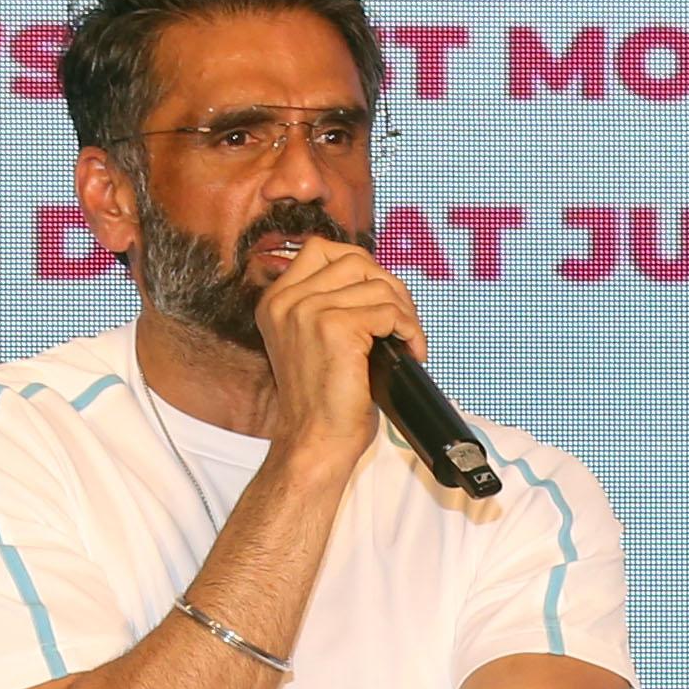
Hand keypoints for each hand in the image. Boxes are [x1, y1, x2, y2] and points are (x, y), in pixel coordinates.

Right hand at [252, 233, 429, 473]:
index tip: (379, 297)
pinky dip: (409, 329)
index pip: (322, 249)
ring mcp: (308, 310)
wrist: (315, 440)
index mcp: (277, 300)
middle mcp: (287, 300)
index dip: (362, 266)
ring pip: (377, 285)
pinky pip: (389, 311)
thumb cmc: (322, 401)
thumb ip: (330, 305)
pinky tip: (410, 350)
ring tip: (408, 340)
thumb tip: (377, 281)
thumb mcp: (314, 342)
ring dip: (405, 311)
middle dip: (390, 287)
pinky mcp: (334, 326)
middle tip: (402, 321)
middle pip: (355, 259)